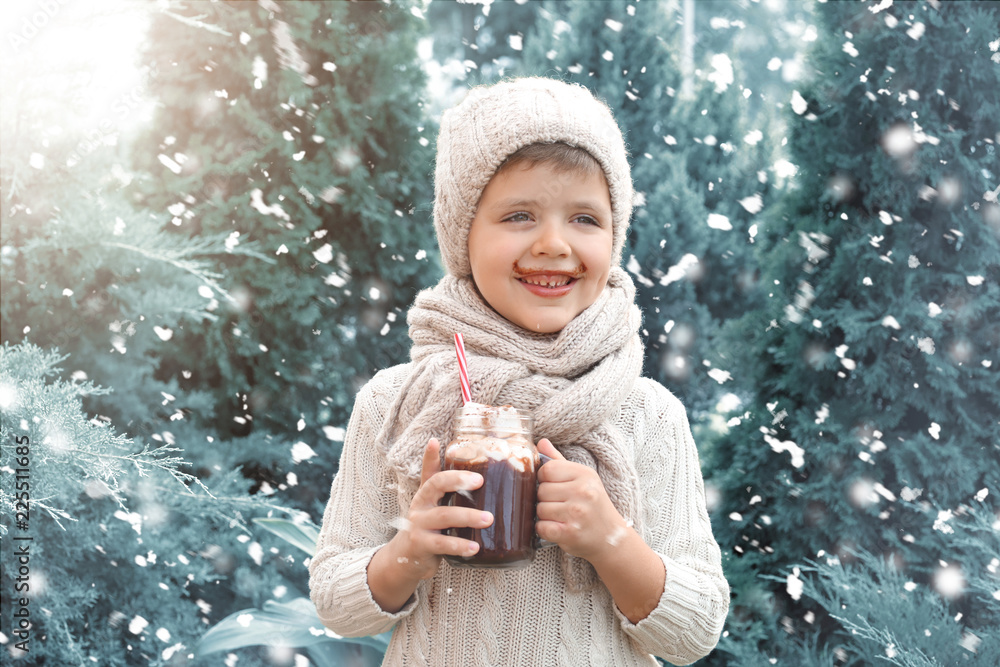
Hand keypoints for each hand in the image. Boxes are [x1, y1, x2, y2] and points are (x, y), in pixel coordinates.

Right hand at [389, 438, 493, 578]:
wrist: (405, 558)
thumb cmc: (428, 527)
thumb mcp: (434, 506)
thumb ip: (446, 488)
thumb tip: (468, 468)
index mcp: (426, 494)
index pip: (430, 471)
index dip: (430, 456)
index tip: (436, 442)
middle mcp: (420, 505)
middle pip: (436, 485)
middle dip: (458, 480)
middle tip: (481, 481)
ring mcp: (418, 524)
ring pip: (443, 516)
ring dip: (467, 516)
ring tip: (488, 520)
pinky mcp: (421, 545)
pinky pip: (441, 544)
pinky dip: (459, 546)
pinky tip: (475, 548)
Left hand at [535, 438, 628, 562]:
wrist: (611, 538)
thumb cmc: (593, 506)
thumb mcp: (582, 479)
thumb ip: (559, 461)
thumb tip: (540, 442)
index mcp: (584, 474)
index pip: (547, 469)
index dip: (543, 479)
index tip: (554, 487)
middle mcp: (582, 491)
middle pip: (541, 490)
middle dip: (544, 500)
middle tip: (560, 505)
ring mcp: (577, 513)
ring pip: (539, 509)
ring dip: (545, 516)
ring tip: (560, 517)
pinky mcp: (570, 533)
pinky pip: (541, 527)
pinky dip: (545, 530)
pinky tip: (557, 529)